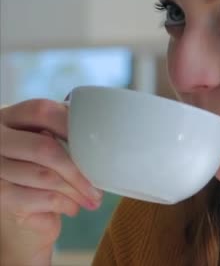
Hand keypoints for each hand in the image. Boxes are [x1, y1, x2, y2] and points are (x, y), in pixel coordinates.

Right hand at [0, 99, 102, 265]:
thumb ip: (66, 134)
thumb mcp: (49, 141)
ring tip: (92, 199)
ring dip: (76, 191)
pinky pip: (39, 199)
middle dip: (78, 170)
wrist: (19, 199)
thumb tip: (106, 141)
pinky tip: (72, 207)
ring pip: (44, 177)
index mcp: (12, 117)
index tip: (97, 142)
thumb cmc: (40, 164)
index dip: (71, 125)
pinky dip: (63, 205)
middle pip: (44, 148)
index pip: (42, 112)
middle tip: (99, 186)